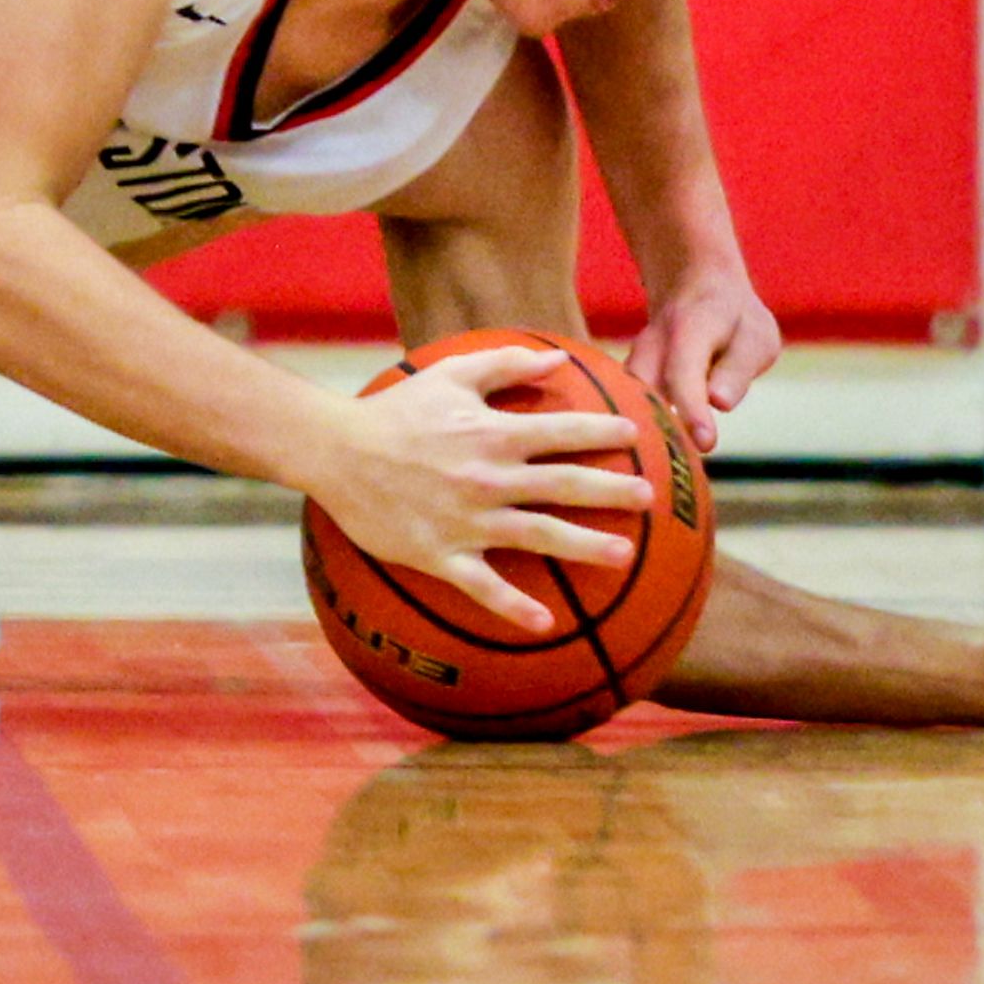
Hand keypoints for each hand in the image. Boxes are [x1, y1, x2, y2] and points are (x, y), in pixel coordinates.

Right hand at [309, 345, 651, 635]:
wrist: (335, 451)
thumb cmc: (395, 410)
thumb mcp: (450, 375)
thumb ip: (506, 364)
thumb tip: (559, 359)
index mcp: (492, 433)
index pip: (561, 430)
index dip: (602, 430)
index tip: (636, 435)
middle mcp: (488, 477)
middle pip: (564, 485)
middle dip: (612, 490)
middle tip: (648, 498)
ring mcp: (466, 520)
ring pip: (538, 535)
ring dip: (585, 546)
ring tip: (625, 557)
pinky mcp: (440, 553)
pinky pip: (483, 586)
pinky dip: (514, 606)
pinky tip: (545, 624)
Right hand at [625, 258, 779, 455]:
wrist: (694, 282)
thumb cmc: (733, 319)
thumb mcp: (756, 336)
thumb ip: (738, 369)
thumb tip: (719, 403)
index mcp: (689, 330)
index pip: (685, 372)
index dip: (693, 409)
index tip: (705, 444)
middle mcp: (651, 344)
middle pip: (639, 389)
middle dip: (651, 428)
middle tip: (671, 472)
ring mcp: (633, 359)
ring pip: (622, 397)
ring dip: (635, 431)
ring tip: (651, 475)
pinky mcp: (626, 376)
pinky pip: (622, 403)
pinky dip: (629, 430)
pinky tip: (638, 466)